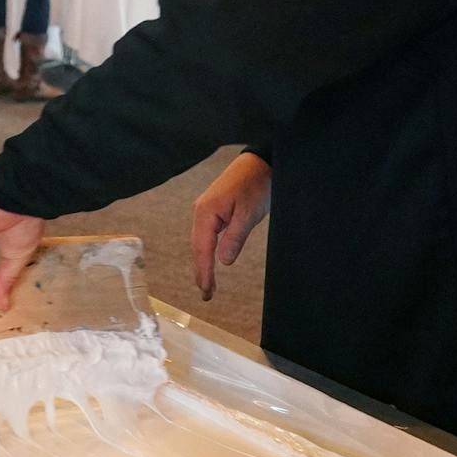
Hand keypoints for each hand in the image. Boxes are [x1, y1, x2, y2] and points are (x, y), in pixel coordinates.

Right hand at [191, 152, 270, 301]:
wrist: (260, 162)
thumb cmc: (255, 185)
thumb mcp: (249, 214)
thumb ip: (235, 238)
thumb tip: (223, 262)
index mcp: (206, 212)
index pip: (202, 249)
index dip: (204, 272)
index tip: (206, 292)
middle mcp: (200, 211)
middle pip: (197, 247)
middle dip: (201, 271)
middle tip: (206, 295)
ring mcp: (205, 209)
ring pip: (200, 241)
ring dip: (203, 262)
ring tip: (208, 284)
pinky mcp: (213, 208)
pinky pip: (205, 234)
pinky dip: (206, 250)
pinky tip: (210, 259)